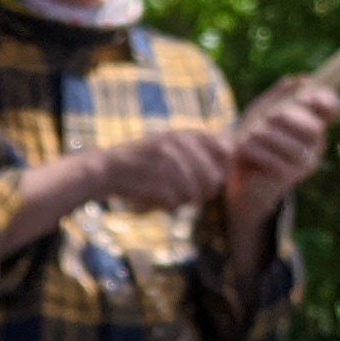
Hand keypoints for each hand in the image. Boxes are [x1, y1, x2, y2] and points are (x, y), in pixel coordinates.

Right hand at [98, 127, 237, 213]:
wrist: (105, 170)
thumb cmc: (142, 161)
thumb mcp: (171, 144)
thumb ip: (200, 147)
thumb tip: (233, 149)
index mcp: (185, 134)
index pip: (226, 152)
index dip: (220, 170)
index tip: (207, 176)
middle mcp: (180, 145)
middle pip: (215, 180)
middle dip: (203, 192)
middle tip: (182, 190)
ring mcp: (169, 163)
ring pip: (197, 196)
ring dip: (182, 200)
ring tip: (165, 191)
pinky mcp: (158, 182)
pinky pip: (175, 205)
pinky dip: (165, 206)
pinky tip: (152, 196)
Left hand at [224, 78, 339, 225]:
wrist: (237, 173)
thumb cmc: (251, 137)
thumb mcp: (262, 110)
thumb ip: (280, 95)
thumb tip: (303, 79)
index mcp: (312, 121)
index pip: (334, 108)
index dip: (327, 100)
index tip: (306, 97)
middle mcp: (315, 142)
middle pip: (314, 128)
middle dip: (288, 119)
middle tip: (267, 119)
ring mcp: (305, 162)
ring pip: (295, 147)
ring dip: (267, 136)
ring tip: (248, 135)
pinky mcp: (289, 178)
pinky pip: (278, 162)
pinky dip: (257, 152)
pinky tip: (243, 148)